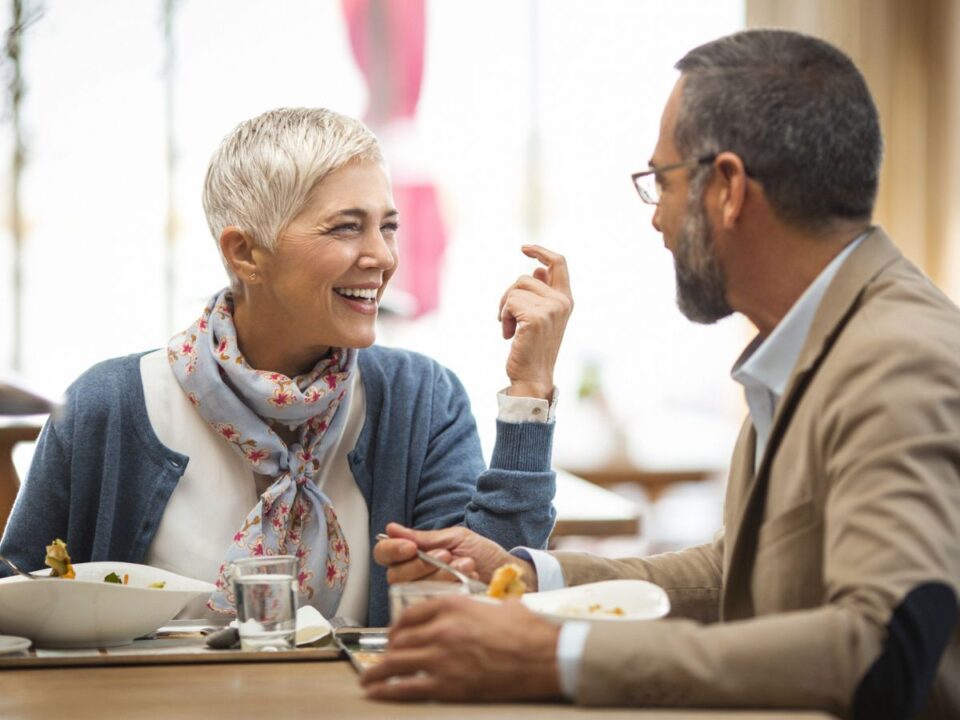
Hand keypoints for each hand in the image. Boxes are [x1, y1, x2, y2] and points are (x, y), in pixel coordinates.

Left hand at [362, 595, 561, 701]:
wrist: (545, 655)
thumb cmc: (528, 630)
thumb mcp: (496, 606)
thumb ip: (473, 609)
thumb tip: (469, 618)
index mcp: (452, 605)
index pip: (411, 613)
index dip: (398, 626)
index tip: (394, 634)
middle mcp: (441, 628)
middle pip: (400, 638)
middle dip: (388, 650)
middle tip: (383, 658)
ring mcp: (441, 657)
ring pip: (395, 662)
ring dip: (377, 671)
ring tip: (369, 678)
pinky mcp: (447, 685)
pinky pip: (406, 687)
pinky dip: (386, 690)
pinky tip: (376, 692)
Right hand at [373, 523, 537, 589]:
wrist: (509, 574)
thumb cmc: (484, 555)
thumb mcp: (455, 539)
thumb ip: (424, 538)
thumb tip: (391, 529)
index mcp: (414, 554)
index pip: (384, 554)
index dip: (393, 550)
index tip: (411, 547)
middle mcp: (414, 576)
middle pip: (395, 574)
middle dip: (422, 564)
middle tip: (446, 556)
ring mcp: (425, 595)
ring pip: (413, 589)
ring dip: (441, 574)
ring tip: (465, 564)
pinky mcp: (438, 611)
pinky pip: (432, 602)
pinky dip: (452, 587)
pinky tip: (468, 579)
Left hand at [499, 245, 572, 399]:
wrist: (533, 376)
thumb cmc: (533, 348)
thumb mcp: (540, 316)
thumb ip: (541, 292)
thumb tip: (537, 269)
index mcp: (566, 299)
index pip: (558, 263)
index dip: (541, 252)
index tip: (524, 248)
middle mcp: (562, 301)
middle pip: (525, 278)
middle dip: (509, 295)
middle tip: (506, 316)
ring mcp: (551, 308)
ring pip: (515, 290)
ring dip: (505, 309)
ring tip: (511, 329)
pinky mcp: (536, 317)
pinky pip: (509, 303)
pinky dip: (503, 318)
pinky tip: (508, 335)